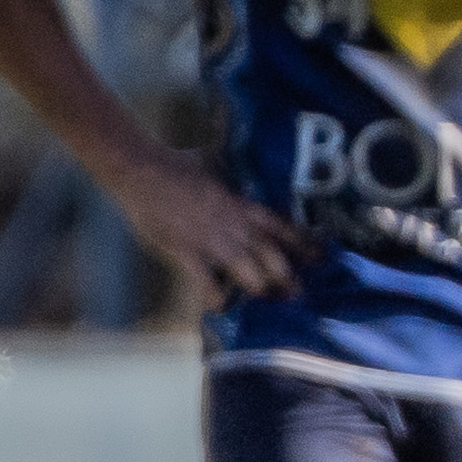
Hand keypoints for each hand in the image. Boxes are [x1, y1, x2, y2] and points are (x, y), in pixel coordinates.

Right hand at [105, 156, 308, 298]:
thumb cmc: (176, 163)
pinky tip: (219, 306)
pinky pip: (209, 285)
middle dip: (289, 281)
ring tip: (263, 302)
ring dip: (260, 292)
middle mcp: (235, 226)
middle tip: (295, 296)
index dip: (305, 246)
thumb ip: (231, 174)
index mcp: (243, 205)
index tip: (321, 260)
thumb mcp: (215, 165)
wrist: (140, 168)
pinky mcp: (188, 253)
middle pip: (275, 259)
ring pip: (251, 275)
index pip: (284, 229)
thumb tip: (240, 155)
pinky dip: (216, 300)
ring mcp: (213, 241)